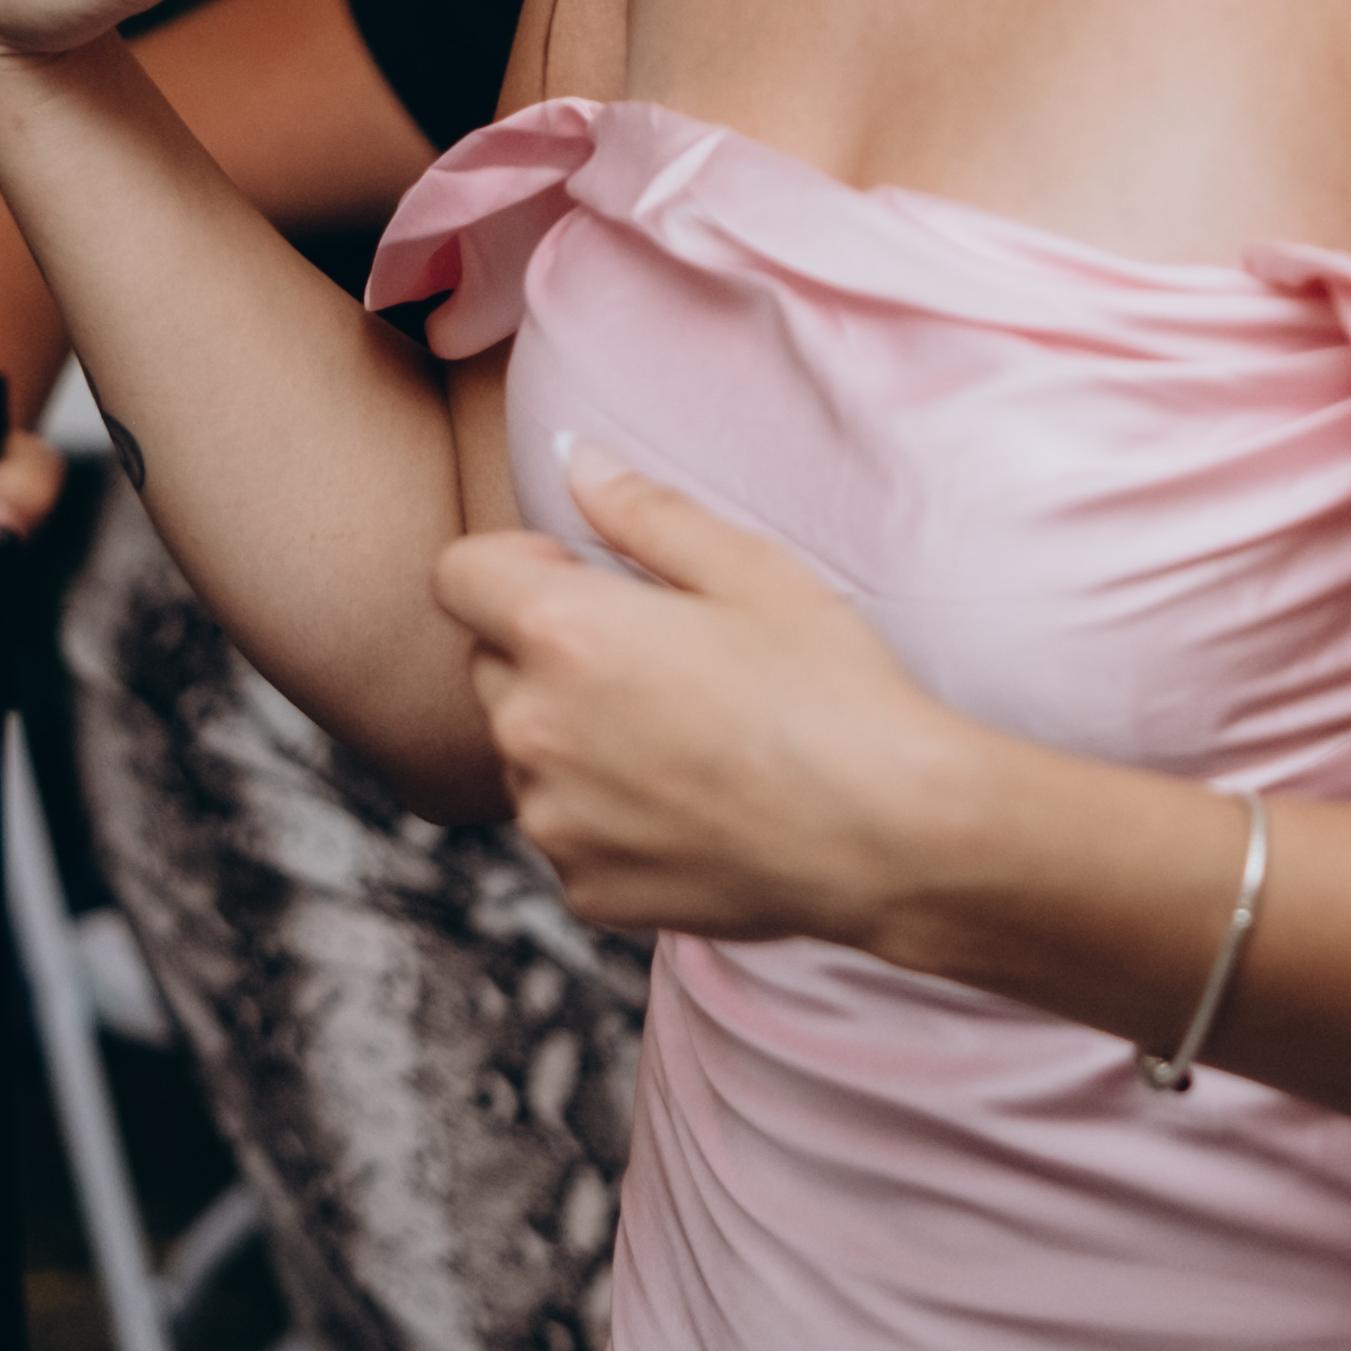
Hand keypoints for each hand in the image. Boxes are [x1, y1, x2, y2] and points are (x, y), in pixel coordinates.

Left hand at [434, 438, 987, 942]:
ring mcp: (554, 821)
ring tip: (684, 737)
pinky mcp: (586, 891)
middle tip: (657, 660)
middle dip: (546, 650)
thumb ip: (640, 507)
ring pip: (527, 754)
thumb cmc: (832, 689)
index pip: (457, 575)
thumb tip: (571, 458)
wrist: (893, 835)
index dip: (514, 563)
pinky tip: (692, 803)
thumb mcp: (749, 568)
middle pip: (489, 664)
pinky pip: (566, 830)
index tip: (584, 575)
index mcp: (562, 634)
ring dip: (573, 735)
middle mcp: (532, 731)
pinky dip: (606, 814)